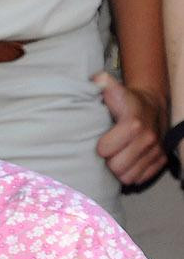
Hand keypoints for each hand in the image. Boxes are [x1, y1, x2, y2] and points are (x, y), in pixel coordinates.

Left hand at [93, 71, 166, 185]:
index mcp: (132, 122)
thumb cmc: (124, 100)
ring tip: (117, 158)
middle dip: (108, 162)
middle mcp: (148, 138)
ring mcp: (156, 150)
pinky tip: (128, 162)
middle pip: (117, 167)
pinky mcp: (161, 159)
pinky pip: (142, 178)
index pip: (107, 149)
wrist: (150, 105)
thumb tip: (97, 79)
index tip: (100, 143)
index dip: (101, 148)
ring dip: (120, 170)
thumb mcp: (112, 89)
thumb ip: (101, 83)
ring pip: (129, 176)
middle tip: (108, 153)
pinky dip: (133, 174)